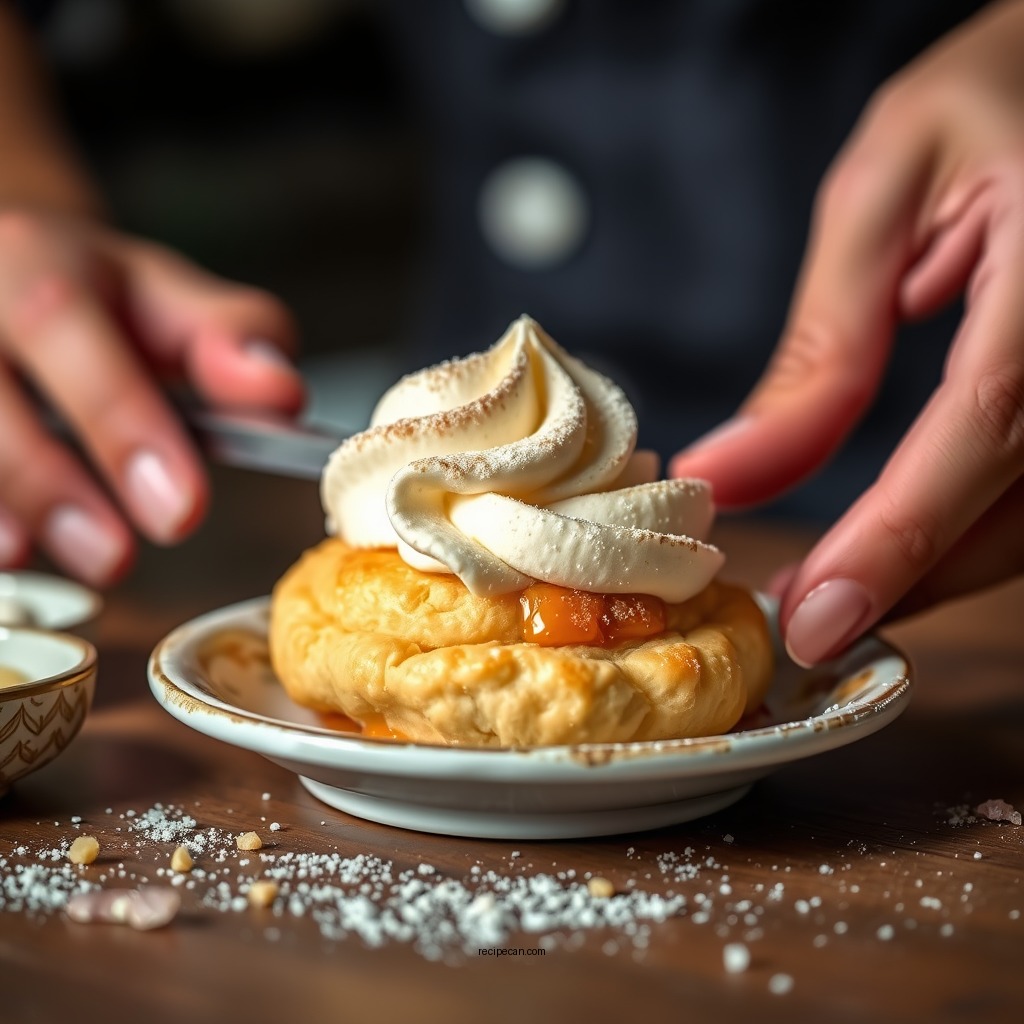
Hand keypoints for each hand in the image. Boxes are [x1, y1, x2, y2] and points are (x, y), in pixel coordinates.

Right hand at [0, 209, 303, 584]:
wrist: (3, 270)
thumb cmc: (97, 300)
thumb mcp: (170, 300)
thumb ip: (232, 339)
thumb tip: (280, 392)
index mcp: (37, 259)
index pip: (66, 325)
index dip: (119, 420)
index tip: (181, 508)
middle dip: (49, 483)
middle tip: (116, 556)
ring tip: (46, 556)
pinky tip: (5, 546)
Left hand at [669, 1, 1023, 664]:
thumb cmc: (1001, 88)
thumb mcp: (887, 192)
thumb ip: (823, 346)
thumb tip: (730, 471)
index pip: (982, 430)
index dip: (896, 541)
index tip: (816, 619)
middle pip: (1018, 508)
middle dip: (906, 579)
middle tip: (802, 618)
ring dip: (936, 569)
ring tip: (833, 589)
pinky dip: (968, 527)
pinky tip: (899, 538)